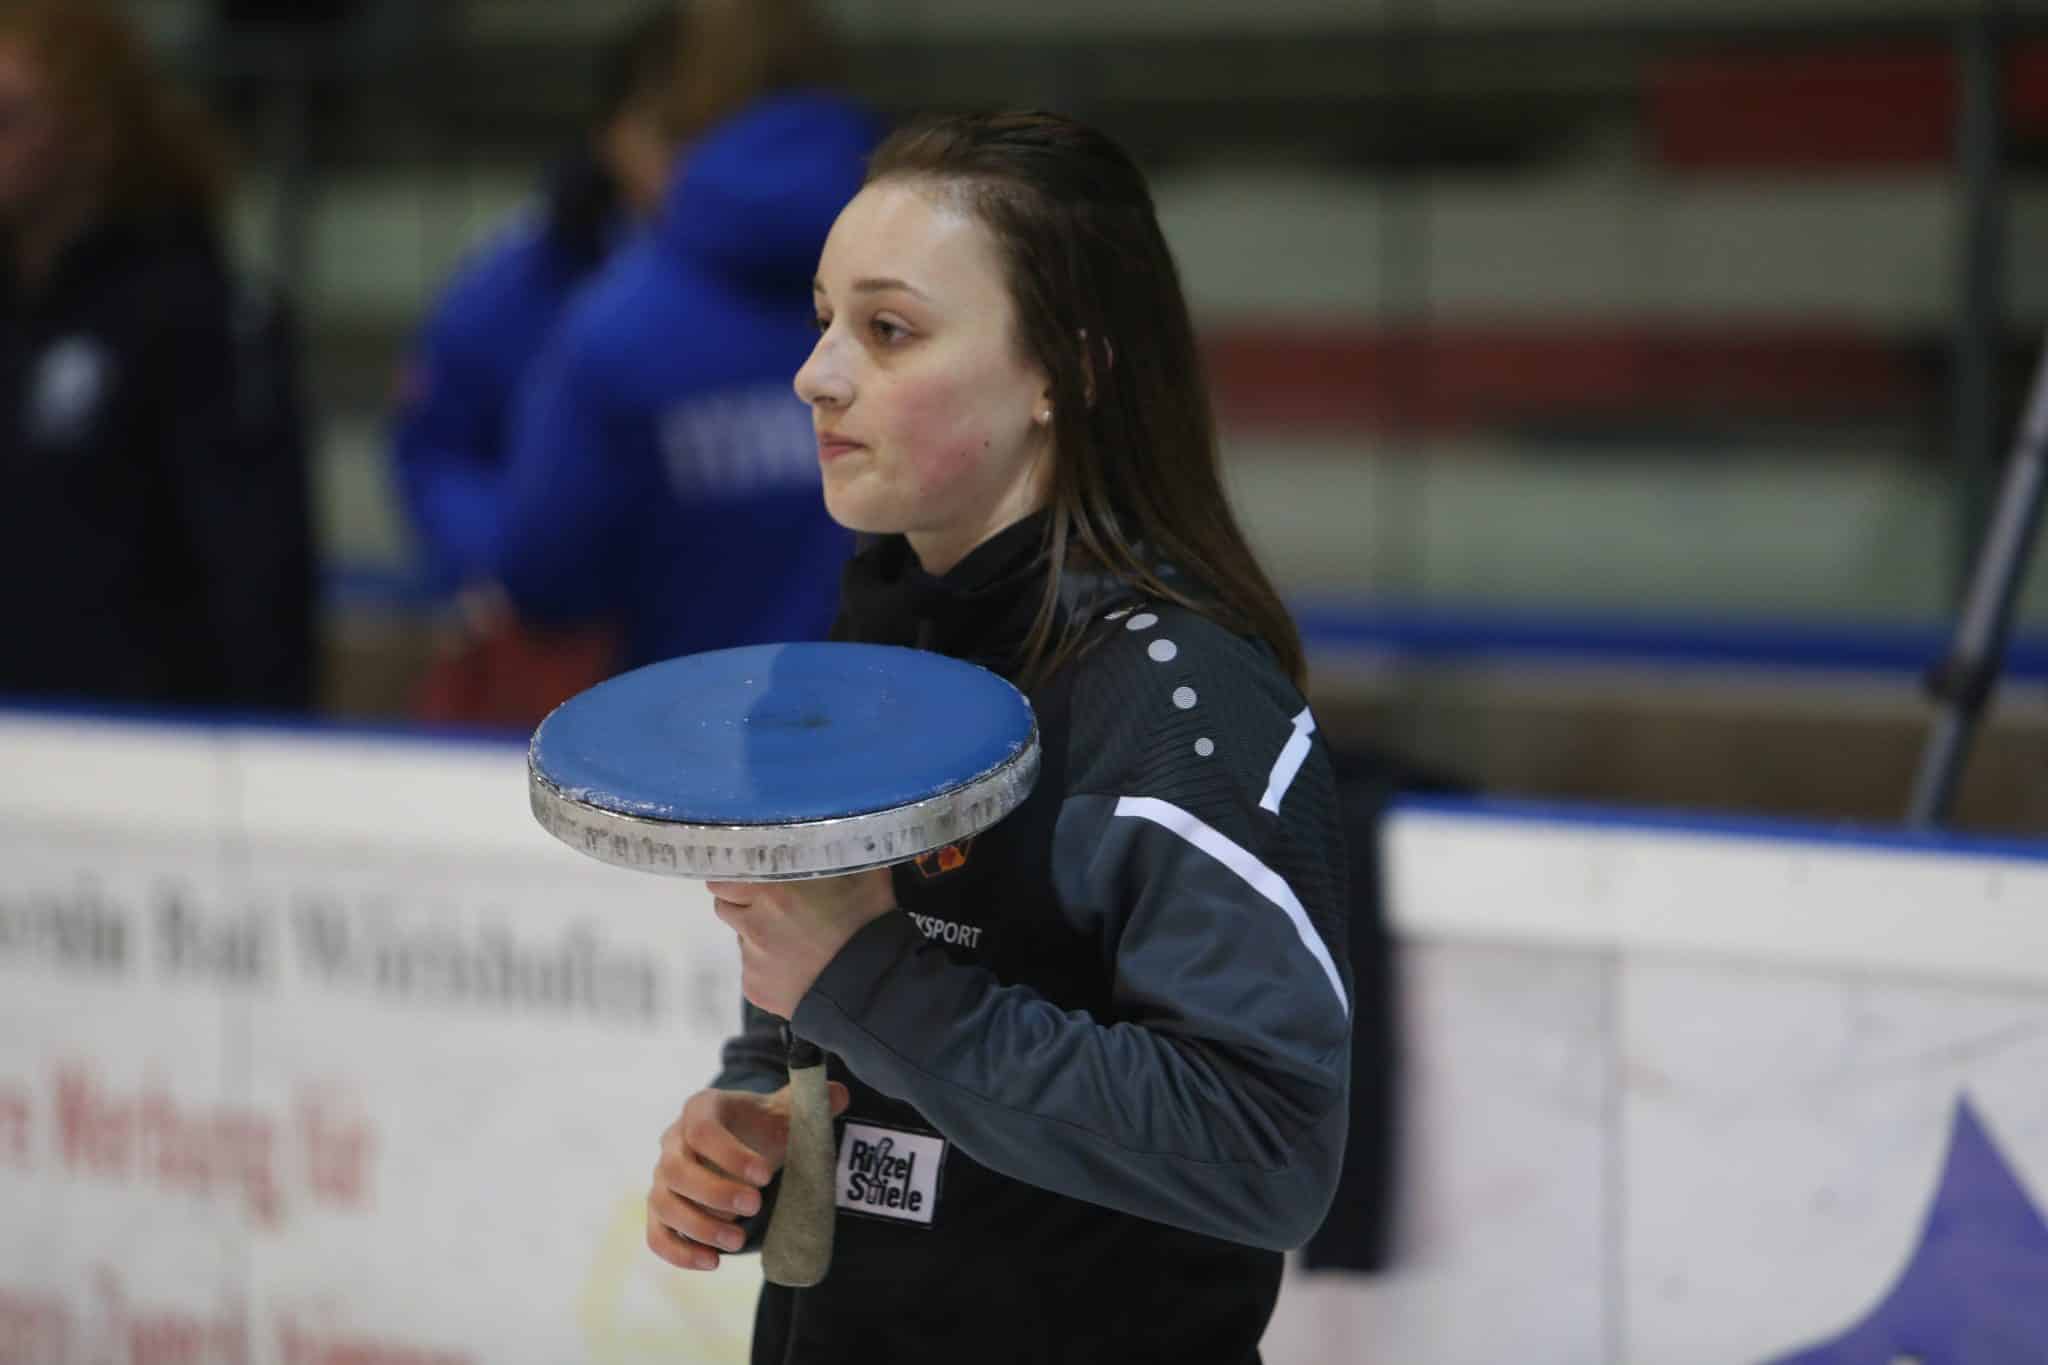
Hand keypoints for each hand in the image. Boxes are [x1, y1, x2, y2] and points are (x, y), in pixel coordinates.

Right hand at [646, 1081, 850, 1271]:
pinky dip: (679, 1251)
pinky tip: (712, 1263)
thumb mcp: (787, 1110)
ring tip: (739, 1241)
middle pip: (676, 1169)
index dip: (730, 1155)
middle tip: (755, 1206)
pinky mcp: (662, 1211)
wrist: (744, 1143)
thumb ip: (811, 1101)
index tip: (765, 1175)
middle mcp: (672, 1142)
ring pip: (664, 1204)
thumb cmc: (764, 1126)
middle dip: (715, 1192)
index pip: (703, 1130)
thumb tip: (841, 1094)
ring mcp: (662, 1178)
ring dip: (699, 1227)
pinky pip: (657, 1234)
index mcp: (701, 1109)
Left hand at [706, 869, 896, 1017]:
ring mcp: (751, 959)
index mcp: (771, 888)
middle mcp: (753, 922)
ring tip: (797, 940)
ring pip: (742, 937)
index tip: (756, 876)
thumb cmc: (871, 926)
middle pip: (725, 904)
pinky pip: (754, 970)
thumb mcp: (864, 874)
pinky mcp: (754, 988)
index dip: (740, 874)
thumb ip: (836, 851)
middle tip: (777, 906)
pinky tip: (799, 967)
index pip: (725, 873)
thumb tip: (831, 828)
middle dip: (743, 902)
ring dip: (759, 934)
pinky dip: (770, 967)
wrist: (874, 988)